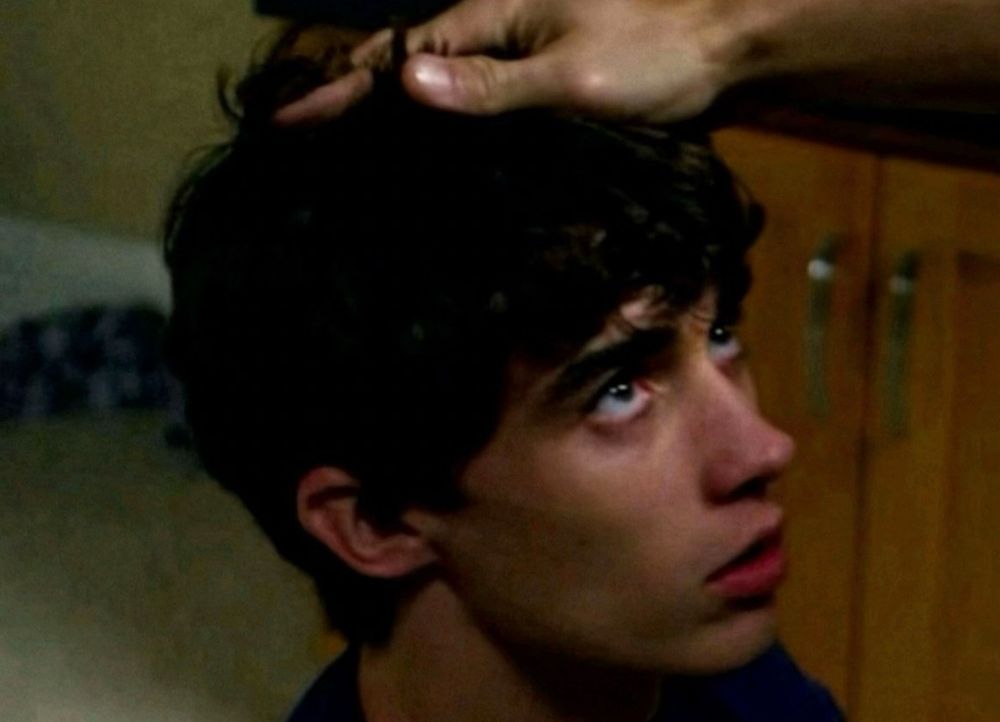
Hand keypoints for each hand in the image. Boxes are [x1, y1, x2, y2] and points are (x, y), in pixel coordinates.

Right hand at [275, 0, 730, 123]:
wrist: (718, 53)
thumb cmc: (653, 56)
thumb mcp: (571, 75)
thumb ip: (492, 85)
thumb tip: (407, 82)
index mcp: (488, 19)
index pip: (395, 56)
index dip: (342, 88)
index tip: (289, 120)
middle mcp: (491, 34)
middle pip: (403, 67)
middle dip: (352, 100)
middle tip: (303, 143)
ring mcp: (512, 59)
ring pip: (434, 86)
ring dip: (390, 117)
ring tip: (346, 159)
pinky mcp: (534, 86)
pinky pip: (471, 105)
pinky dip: (438, 129)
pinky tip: (426, 160)